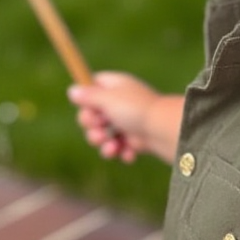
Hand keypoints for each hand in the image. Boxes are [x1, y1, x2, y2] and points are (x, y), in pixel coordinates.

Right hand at [68, 71, 182, 164]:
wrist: (166, 131)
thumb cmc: (137, 110)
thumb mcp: (107, 99)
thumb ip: (88, 96)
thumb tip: (73, 90)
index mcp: (116, 86)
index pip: (93, 86)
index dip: (86, 99)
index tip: (88, 108)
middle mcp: (121, 102)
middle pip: (93, 114)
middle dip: (92, 127)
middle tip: (101, 130)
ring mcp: (128, 121)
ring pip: (103, 134)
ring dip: (103, 143)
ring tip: (113, 147)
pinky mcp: (135, 139)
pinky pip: (118, 147)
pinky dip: (120, 152)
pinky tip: (128, 153)